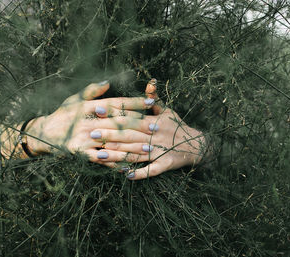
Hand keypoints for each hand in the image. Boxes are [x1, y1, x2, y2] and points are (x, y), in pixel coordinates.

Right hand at [26, 81, 155, 165]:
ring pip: (113, 142)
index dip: (134, 102)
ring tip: (149, 148)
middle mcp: (87, 121)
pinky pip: (101, 158)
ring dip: (132, 146)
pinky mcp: (80, 152)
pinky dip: (115, 162)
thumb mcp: (74, 100)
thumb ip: (91, 90)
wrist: (43, 134)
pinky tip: (129, 166)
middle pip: (117, 123)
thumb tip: (108, 82)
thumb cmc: (62, 115)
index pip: (115, 103)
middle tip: (156, 127)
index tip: (150, 101)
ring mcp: (84, 138)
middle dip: (139, 125)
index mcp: (88, 106)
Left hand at [89, 79, 205, 178]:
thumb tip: (150, 81)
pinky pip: (151, 171)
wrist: (197, 145)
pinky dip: (140, 173)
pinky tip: (125, 175)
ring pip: (136, 153)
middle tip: (92, 133)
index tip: (98, 110)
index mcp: (154, 121)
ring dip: (118, 155)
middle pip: (130, 135)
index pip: (131, 116)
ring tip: (100, 154)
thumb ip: (155, 98)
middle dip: (110, 134)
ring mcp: (160, 151)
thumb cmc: (178, 126)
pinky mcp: (165, 164)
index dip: (114, 113)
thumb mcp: (168, 111)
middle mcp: (155, 136)